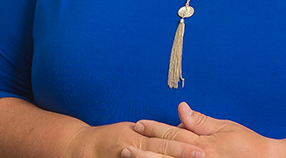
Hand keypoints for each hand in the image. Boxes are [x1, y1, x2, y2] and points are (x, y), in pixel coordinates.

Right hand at [64, 121, 205, 157]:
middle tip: (201, 156)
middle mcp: (134, 148)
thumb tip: (177, 131)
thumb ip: (153, 133)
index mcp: (139, 136)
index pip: (166, 139)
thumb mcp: (132, 129)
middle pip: (162, 152)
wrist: (84, 147)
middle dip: (182, 155)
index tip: (201, 147)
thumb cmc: (111, 137)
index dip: (184, 144)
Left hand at [128, 102, 281, 157]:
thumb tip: (181, 109)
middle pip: (164, 154)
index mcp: (201, 144)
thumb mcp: (224, 128)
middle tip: (125, 146)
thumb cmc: (246, 145)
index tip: (139, 124)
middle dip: (144, 149)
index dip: (154, 129)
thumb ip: (200, 121)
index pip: (172, 134)